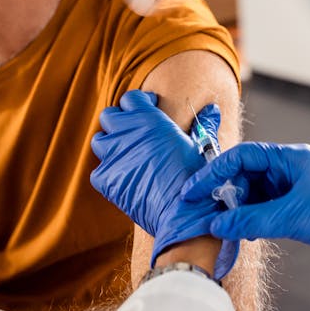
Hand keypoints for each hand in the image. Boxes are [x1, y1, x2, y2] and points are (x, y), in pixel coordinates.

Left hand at [90, 90, 238, 278]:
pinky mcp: (106, 180)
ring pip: (99, 141)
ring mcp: (114, 156)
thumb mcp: (203, 146)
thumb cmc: (197, 178)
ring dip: (110, 146)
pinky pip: (98, 172)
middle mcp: (127, 133)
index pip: (131, 99)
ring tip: (125, 156)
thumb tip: (212, 110)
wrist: (182, 211)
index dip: (140, 104)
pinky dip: (108, 175)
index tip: (147, 110)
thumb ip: (204, 125)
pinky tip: (124, 180)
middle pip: (109, 116)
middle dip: (120, 122)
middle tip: (132, 134)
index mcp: (150, 119)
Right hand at [182, 142, 309, 309]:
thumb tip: (217, 224)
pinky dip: (252, 219)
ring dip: (239, 210)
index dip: (214, 173)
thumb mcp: (293, 217)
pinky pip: (265, 208)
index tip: (193, 190)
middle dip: (226, 194)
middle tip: (208, 214)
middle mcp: (290, 169)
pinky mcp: (297, 207)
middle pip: (245, 174)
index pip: (242, 157)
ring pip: (254, 194)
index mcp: (291, 158)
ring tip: (228, 228)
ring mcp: (294, 188)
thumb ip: (252, 220)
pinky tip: (246, 232)